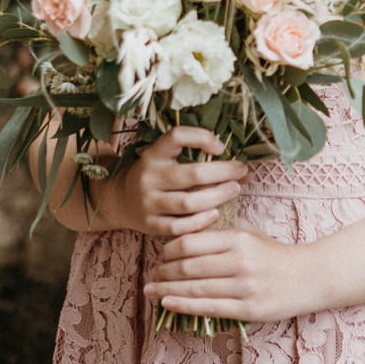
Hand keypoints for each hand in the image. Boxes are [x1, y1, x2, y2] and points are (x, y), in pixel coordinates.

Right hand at [117, 126, 248, 237]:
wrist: (120, 200)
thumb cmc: (156, 176)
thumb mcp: (165, 159)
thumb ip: (196, 157)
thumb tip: (244, 169)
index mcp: (153, 154)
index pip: (176, 137)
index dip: (202, 138)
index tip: (221, 147)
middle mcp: (148, 177)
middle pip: (192, 174)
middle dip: (223, 172)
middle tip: (241, 171)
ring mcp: (148, 202)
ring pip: (188, 202)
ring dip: (217, 197)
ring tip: (235, 190)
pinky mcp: (150, 225)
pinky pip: (179, 227)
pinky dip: (200, 221)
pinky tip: (216, 214)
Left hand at [144, 223, 313, 324]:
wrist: (311, 277)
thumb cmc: (277, 254)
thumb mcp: (252, 233)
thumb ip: (224, 228)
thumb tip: (191, 223)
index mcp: (238, 240)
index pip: (191, 243)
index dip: (169, 249)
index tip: (160, 253)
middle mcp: (239, 262)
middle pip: (188, 267)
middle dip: (163, 271)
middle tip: (151, 273)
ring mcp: (244, 288)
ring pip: (195, 289)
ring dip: (167, 290)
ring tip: (150, 289)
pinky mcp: (248, 309)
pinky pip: (209, 308)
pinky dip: (183, 305)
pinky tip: (166, 303)